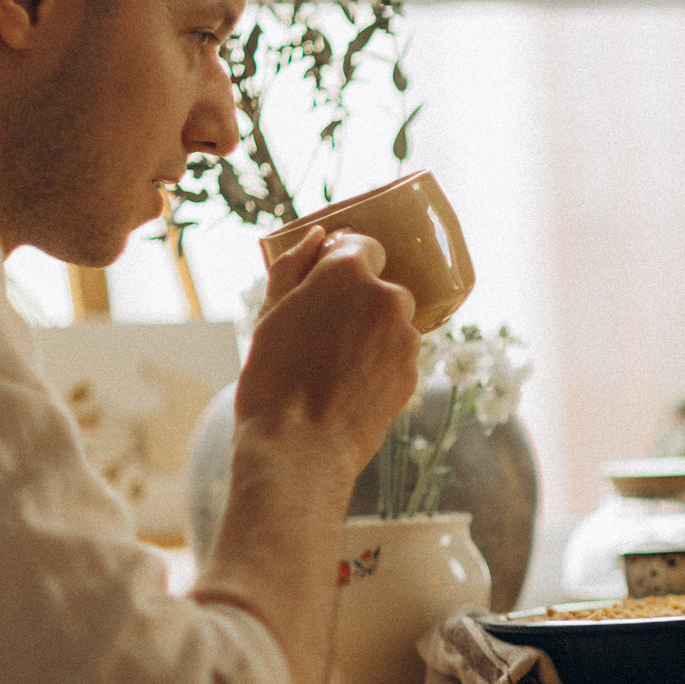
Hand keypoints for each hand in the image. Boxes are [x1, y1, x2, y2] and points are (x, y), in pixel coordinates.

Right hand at [238, 226, 420, 470]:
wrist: (299, 447)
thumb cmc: (273, 378)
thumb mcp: (270, 313)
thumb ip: (295, 266)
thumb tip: (318, 236)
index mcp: (349, 272)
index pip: (363, 246)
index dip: (344, 264)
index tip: (327, 283)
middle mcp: (388, 297)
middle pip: (382, 287)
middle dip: (360, 303)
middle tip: (323, 334)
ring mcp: (406, 337)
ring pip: (392, 324)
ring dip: (371, 335)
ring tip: (332, 367)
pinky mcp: (414, 372)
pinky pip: (398, 356)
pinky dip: (379, 365)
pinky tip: (349, 386)